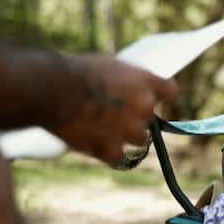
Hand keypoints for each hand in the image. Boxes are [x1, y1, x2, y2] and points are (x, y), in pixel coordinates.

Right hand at [48, 55, 177, 164]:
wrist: (53, 90)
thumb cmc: (74, 72)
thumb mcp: (107, 66)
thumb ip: (124, 81)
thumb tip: (125, 89)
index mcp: (146, 82)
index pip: (169, 90)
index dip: (157, 95)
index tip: (149, 97)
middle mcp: (144, 107)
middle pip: (149, 118)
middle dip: (134, 117)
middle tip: (110, 114)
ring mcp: (130, 130)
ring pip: (139, 140)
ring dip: (124, 137)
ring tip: (101, 130)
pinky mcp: (112, 149)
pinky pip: (118, 157)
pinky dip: (107, 153)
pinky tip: (94, 144)